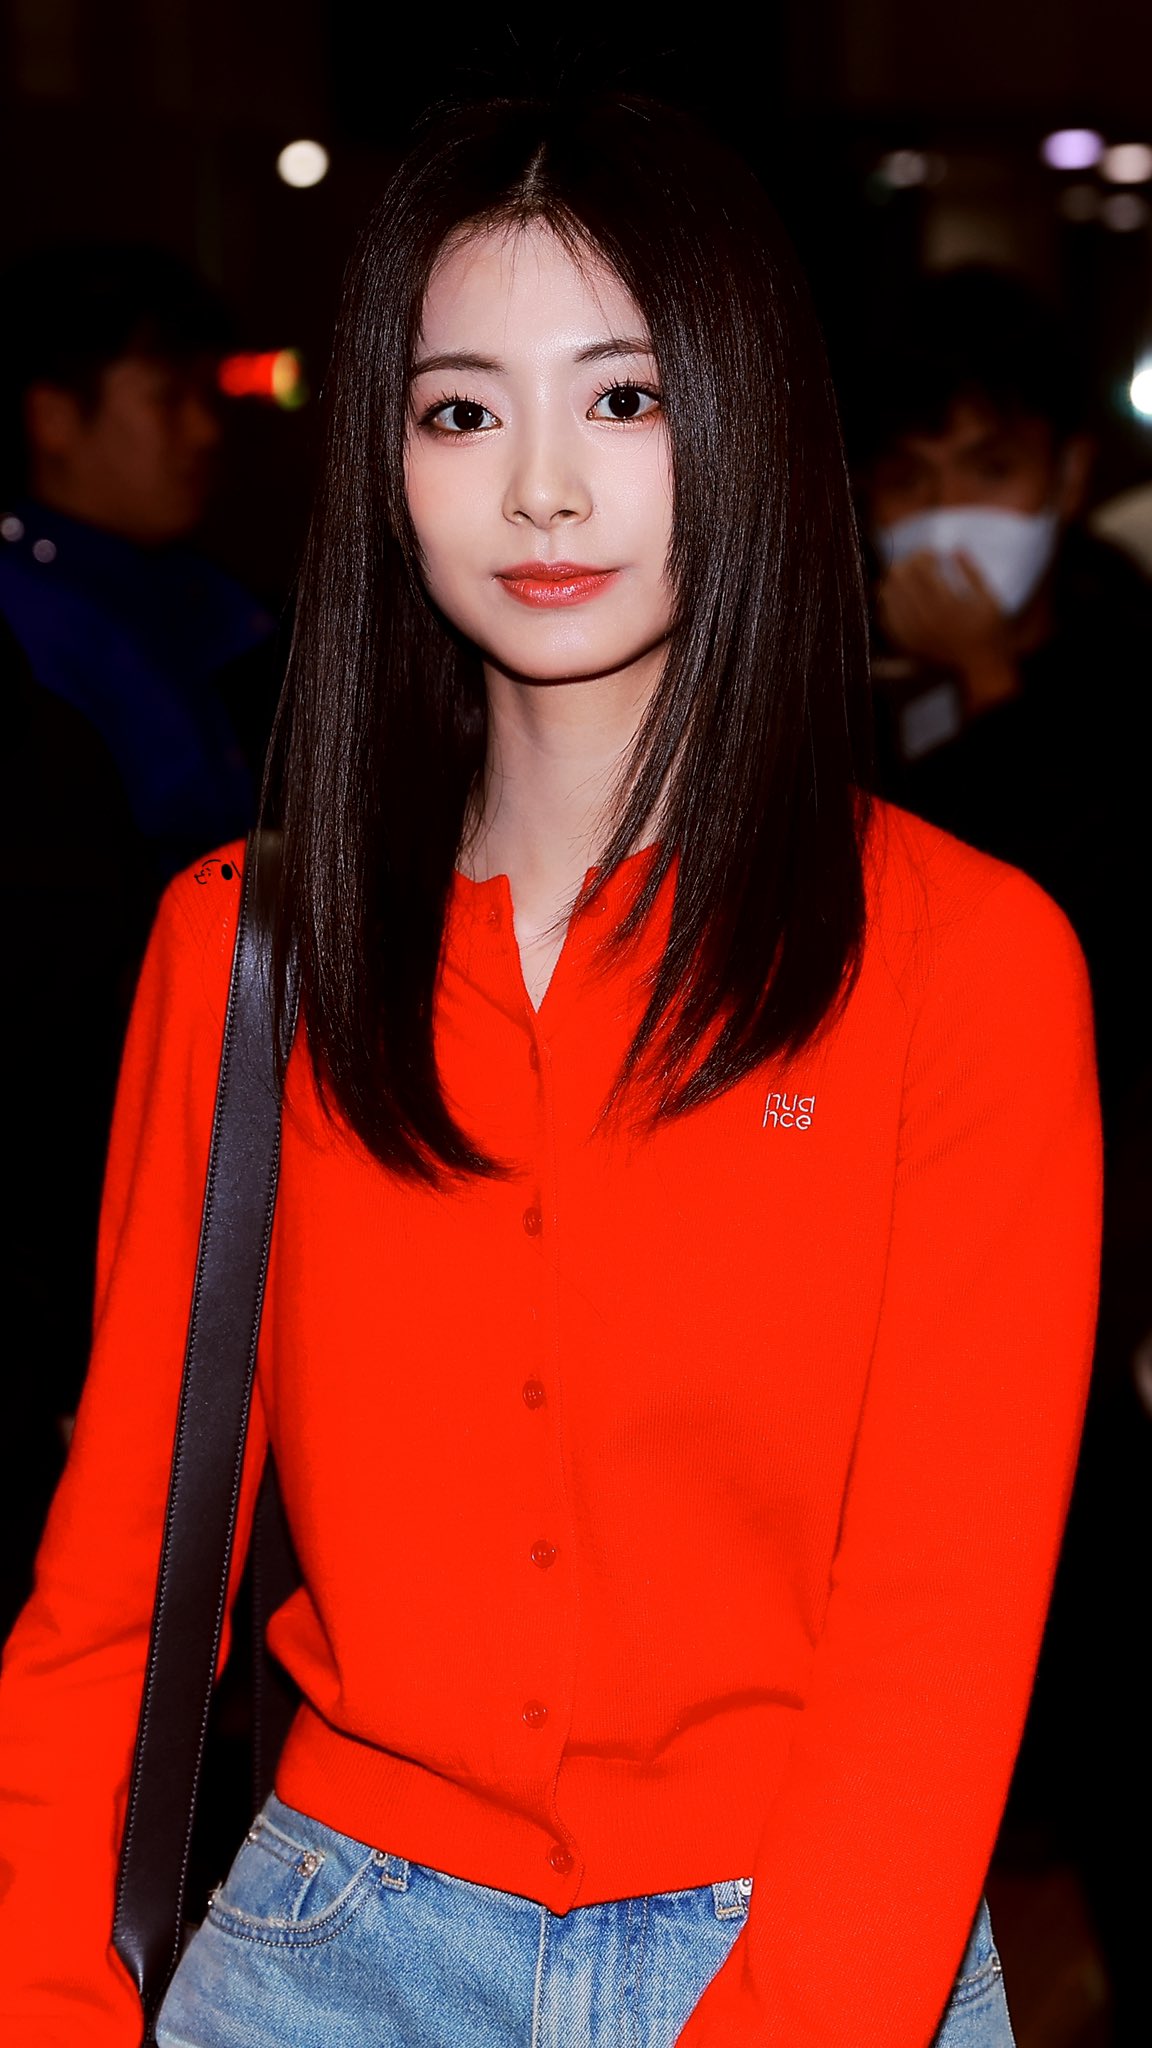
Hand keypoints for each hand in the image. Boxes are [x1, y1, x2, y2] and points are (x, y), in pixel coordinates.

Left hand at [877, 551, 1019, 709]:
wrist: (980, 669)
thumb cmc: (989, 631)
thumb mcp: (989, 599)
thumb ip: (972, 572)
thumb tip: (955, 548)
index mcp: (948, 604)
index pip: (921, 567)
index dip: (924, 554)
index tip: (933, 553)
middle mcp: (926, 619)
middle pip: (899, 578)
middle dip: (907, 564)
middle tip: (918, 563)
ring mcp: (913, 633)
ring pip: (887, 596)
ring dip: (894, 581)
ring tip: (906, 577)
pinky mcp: (907, 645)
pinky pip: (885, 619)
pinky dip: (888, 604)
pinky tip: (897, 597)